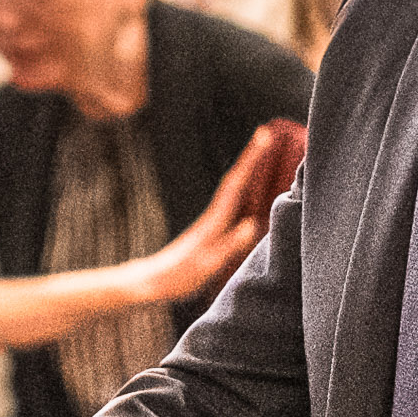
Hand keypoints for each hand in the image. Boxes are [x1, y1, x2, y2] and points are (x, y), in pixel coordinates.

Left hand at [138, 124, 297, 302]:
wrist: (150, 282)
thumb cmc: (178, 277)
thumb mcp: (207, 264)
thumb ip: (230, 245)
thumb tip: (253, 225)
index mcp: (215, 221)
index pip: (236, 184)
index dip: (250, 160)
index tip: (263, 137)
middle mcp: (213, 217)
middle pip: (235, 180)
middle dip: (251, 157)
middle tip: (266, 134)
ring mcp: (211, 222)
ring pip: (232, 189)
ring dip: (247, 170)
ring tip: (261, 153)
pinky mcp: (209, 231)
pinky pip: (230, 203)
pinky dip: (241, 189)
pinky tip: (246, 191)